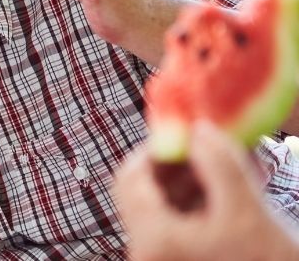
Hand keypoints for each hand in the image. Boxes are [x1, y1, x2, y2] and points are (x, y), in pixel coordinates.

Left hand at [114, 121, 298, 260]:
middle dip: (175, 167)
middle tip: (209, 149)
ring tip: (226, 171)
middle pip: (143, 194)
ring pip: (161, 211)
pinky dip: (196, 209)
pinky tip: (227, 199)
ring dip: (189, 186)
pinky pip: (175, 229)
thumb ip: (219, 163)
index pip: (130, 178)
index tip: (185, 134)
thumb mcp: (248, 212)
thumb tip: (197, 129)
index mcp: (152, 240)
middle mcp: (144, 255)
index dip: (154, 149)